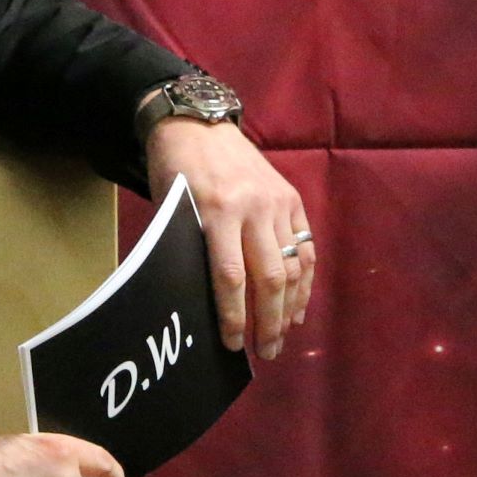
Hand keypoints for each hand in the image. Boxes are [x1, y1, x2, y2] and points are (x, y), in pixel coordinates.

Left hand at [144, 117, 312, 361]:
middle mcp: (252, 208)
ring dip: (289, 307)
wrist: (199, 123)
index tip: (231, 344)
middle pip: (269, 277)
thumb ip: (191, 251)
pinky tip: (297, 306)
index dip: (233, 316)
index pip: (230, 277)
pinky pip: (305, 246)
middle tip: (265, 352)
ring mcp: (276, 202)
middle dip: (268, 322)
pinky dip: (304, 280)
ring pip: (292, 266)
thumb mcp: (172, 211)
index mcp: (217, 211)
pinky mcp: (290, 198)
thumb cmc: (175, 172)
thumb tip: (201, 305)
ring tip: (281, 338)